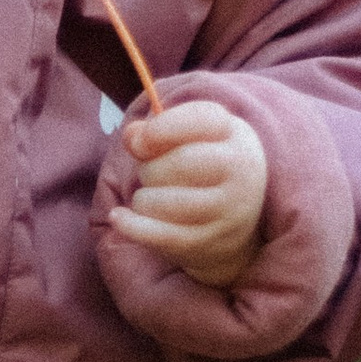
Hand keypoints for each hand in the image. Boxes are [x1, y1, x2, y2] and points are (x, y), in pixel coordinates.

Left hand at [109, 97, 267, 289]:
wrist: (233, 225)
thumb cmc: (201, 171)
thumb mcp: (187, 141)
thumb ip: (154, 131)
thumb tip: (132, 137)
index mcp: (236, 136)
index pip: (201, 119)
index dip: (163, 127)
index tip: (141, 140)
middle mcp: (241, 172)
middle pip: (180, 163)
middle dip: (150, 168)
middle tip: (151, 174)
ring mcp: (228, 212)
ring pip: (163, 201)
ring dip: (143, 199)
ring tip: (152, 199)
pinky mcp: (208, 242)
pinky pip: (158, 235)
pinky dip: (130, 225)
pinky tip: (119, 217)